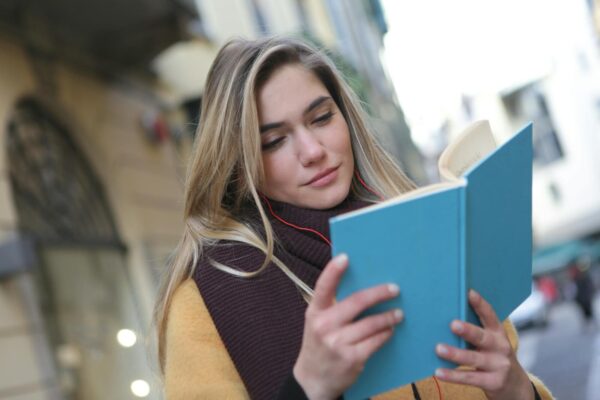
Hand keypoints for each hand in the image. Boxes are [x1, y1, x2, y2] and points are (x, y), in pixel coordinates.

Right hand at [293, 254, 403, 399]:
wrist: (313, 379)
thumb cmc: (319, 343)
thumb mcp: (317, 322)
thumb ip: (333, 306)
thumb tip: (363, 285)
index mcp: (314, 312)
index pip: (323, 287)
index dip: (333, 271)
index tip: (345, 257)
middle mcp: (324, 326)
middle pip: (357, 302)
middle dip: (379, 294)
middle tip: (394, 289)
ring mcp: (338, 343)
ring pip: (371, 323)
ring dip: (389, 317)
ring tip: (398, 313)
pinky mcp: (352, 358)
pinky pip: (376, 340)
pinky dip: (386, 333)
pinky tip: (390, 330)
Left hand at [434, 290, 534, 399]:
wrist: (516, 386)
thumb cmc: (494, 357)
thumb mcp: (491, 342)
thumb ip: (475, 331)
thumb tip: (446, 317)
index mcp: (498, 333)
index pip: (490, 316)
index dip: (480, 304)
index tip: (469, 293)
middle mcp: (500, 347)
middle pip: (482, 337)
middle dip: (468, 330)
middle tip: (452, 324)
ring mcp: (498, 365)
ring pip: (474, 358)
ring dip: (455, 354)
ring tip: (439, 349)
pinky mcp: (493, 382)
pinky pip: (470, 378)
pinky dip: (453, 375)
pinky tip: (439, 372)